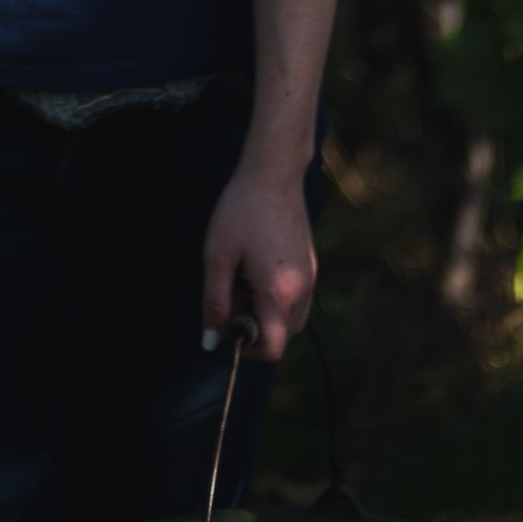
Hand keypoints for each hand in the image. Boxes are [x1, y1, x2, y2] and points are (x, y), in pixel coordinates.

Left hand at [201, 148, 315, 363]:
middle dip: (256, 328)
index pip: (273, 348)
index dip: (247, 347)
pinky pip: (298, 299)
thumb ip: (214, 302)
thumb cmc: (241, 211)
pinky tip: (257, 269)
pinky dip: (278, 299)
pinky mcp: (311, 264)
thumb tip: (211, 342)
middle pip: (284, 337)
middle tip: (232, 296)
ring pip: (292, 319)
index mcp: (279, 293)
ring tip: (243, 282)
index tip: (227, 323)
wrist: (273, 173)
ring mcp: (311, 277)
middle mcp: (302, 290)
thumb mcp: (218, 257)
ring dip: (268, 315)